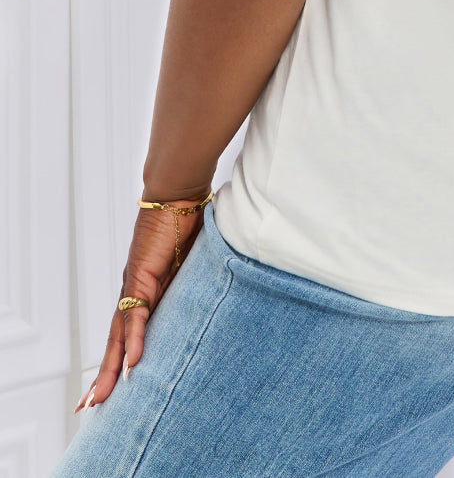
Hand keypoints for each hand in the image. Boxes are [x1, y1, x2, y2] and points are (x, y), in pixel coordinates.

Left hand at [74, 195, 209, 412]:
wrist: (177, 193)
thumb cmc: (187, 220)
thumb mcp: (192, 262)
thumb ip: (194, 282)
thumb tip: (217, 292)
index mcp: (145, 290)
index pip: (125, 331)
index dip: (118, 358)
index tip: (109, 386)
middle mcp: (135, 291)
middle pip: (114, 341)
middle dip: (102, 375)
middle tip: (88, 408)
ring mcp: (136, 285)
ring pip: (118, 335)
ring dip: (110, 367)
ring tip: (101, 398)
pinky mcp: (142, 276)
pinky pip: (137, 314)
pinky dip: (133, 340)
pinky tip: (131, 364)